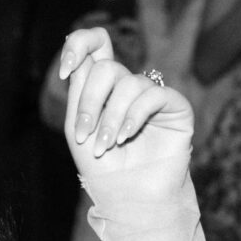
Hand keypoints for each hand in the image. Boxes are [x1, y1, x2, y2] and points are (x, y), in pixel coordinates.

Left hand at [56, 25, 192, 188]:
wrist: (129, 197)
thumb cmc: (102, 166)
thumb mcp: (79, 127)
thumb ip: (78, 90)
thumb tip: (77, 53)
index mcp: (103, 86)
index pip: (96, 44)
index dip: (79, 45)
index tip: (64, 71)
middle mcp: (128, 85)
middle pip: (106, 67)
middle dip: (90, 103)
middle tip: (84, 136)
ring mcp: (153, 94)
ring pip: (127, 82)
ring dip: (110, 118)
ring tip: (105, 146)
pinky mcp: (176, 106)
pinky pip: (154, 95)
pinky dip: (133, 117)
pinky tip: (124, 138)